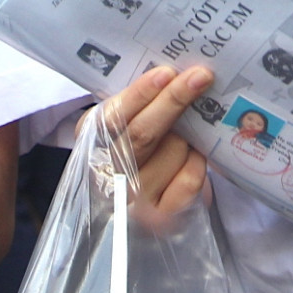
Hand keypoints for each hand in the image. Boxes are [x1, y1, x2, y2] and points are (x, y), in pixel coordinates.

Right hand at [101, 66, 212, 219]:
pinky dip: (197, 161)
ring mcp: (135, 202)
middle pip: (143, 134)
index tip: (166, 73)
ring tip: (190, 130)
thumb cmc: (135, 153)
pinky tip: (193, 156)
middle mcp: (108, 176)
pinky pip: (190, 178)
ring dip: (189, 135)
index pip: (114, 118)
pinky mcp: (163, 219)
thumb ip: (135, 107)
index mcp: (92, 142)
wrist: (137, 208)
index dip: (140, 95)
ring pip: (173, 151)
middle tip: (200, 76)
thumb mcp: (122, 128)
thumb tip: (171, 75)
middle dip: (174, 100)